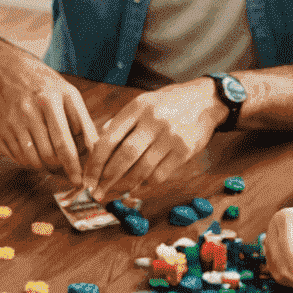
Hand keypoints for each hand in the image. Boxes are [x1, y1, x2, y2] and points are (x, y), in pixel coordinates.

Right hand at [0, 42, 97, 187]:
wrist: (9, 70)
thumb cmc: (46, 85)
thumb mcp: (69, 95)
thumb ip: (84, 122)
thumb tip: (96, 152)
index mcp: (52, 99)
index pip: (65, 142)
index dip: (74, 166)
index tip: (81, 181)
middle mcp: (30, 109)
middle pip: (49, 155)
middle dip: (62, 169)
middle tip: (69, 172)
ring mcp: (12, 120)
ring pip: (33, 160)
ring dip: (46, 167)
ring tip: (53, 161)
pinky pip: (18, 157)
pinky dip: (30, 162)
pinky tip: (37, 152)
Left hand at [82, 81, 223, 200]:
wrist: (205, 100)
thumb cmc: (167, 104)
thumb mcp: (142, 103)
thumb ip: (120, 123)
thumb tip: (97, 147)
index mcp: (136, 108)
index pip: (108, 139)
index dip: (95, 163)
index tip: (87, 179)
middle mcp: (153, 121)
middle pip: (124, 156)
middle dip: (107, 178)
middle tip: (97, 192)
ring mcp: (170, 136)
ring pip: (142, 169)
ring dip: (126, 184)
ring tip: (117, 192)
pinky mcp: (185, 150)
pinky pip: (160, 174)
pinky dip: (146, 184)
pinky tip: (138, 187)